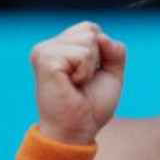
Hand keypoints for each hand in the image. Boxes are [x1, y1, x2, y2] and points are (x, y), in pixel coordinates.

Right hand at [30, 20, 126, 142]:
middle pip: (91, 30)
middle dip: (97, 59)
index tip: (88, 76)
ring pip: (88, 41)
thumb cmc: (91, 107)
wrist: (77, 131)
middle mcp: (49, 46)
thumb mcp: (112, 74)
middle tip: (81, 82)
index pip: (91, 28)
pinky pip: (82, 54)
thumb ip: (115, 51)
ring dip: (90, 67)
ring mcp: (44, 51)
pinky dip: (85, 72)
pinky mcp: (45, 59)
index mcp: (60, 47)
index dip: (101, 53)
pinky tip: (71, 85)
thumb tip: (101, 36)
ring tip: (76, 84)